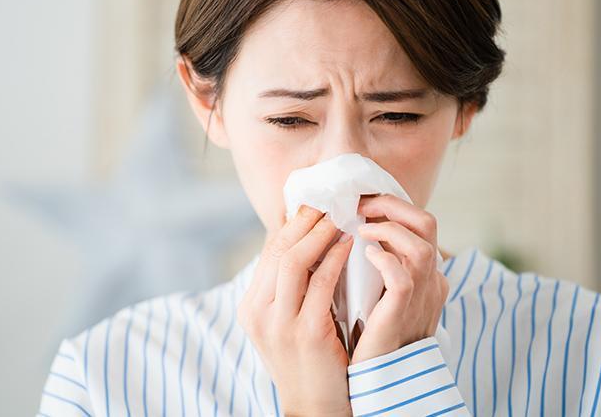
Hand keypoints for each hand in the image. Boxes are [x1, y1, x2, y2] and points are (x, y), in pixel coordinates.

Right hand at [237, 204, 353, 416]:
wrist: (315, 407)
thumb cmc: (307, 361)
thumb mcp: (286, 322)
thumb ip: (289, 289)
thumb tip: (306, 244)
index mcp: (251, 308)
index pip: (268, 253)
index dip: (291, 226)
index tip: (312, 208)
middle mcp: (258, 313)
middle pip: (277, 251)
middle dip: (303, 222)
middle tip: (327, 203)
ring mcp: (280, 324)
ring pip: (294, 261)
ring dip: (319, 234)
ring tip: (339, 218)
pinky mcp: (307, 334)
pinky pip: (321, 283)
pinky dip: (334, 258)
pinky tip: (349, 245)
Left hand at [350, 193, 448, 364]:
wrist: (379, 376)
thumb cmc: (371, 331)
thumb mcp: (376, 289)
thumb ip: (372, 262)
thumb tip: (344, 231)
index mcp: (423, 271)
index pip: (420, 222)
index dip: (392, 204)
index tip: (360, 200)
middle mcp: (429, 279)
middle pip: (427, 223)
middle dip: (391, 204)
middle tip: (359, 204)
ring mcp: (420, 295)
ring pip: (421, 245)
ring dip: (386, 228)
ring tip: (359, 229)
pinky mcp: (403, 312)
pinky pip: (403, 276)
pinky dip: (384, 259)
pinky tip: (365, 255)